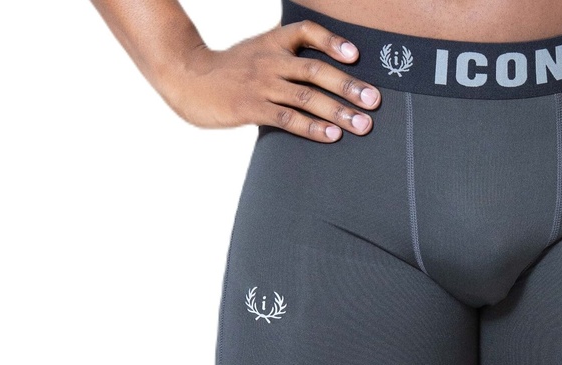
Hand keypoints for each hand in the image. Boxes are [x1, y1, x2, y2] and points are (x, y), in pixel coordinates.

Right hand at [162, 21, 381, 141]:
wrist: (188, 79)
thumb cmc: (232, 70)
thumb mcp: (259, 52)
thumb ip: (289, 57)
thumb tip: (331, 73)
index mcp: (273, 42)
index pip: (306, 32)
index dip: (332, 42)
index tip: (355, 55)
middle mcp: (270, 60)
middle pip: (315, 70)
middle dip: (348, 86)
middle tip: (374, 100)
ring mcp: (260, 84)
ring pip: (306, 97)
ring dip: (338, 111)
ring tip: (362, 125)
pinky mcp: (250, 108)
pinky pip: (287, 118)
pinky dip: (311, 128)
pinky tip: (331, 136)